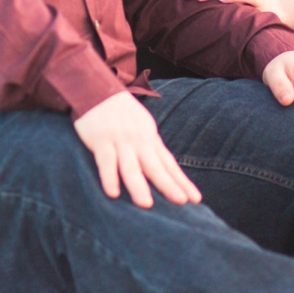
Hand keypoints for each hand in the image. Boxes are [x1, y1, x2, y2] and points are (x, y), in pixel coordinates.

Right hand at [72, 91, 201, 208]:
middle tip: (180, 202)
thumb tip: (167, 173)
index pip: (169, 164)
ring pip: (131, 166)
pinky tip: (113, 193)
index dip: (182, 182)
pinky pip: (106, 161)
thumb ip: (152, 150)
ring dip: (138, 185)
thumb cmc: (122, 113)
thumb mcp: (143, 128)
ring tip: (146, 204)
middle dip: (168, 185)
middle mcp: (139, 141)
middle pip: (155, 167)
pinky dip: (109, 177)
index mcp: (151, 140)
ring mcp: (121, 141)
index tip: (195, 200)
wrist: (98, 88)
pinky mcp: (101, 140)